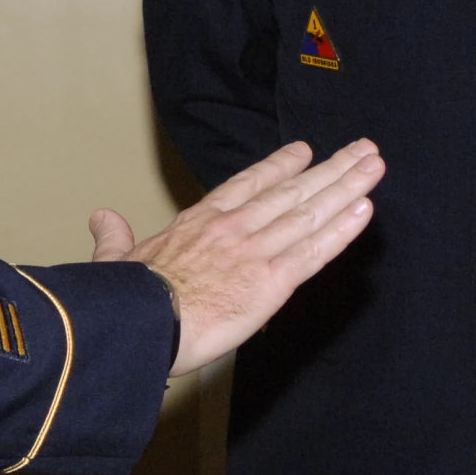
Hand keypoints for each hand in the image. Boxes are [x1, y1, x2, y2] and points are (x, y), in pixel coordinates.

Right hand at [89, 139, 380, 376]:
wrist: (140, 325)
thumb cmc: (127, 299)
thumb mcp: (117, 260)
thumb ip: (114, 237)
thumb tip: (102, 217)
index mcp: (200, 223)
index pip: (248, 185)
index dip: (279, 167)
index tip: (303, 152)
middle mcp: (234, 228)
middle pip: (291, 191)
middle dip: (330, 169)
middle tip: (361, 149)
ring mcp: (256, 251)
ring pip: (309, 213)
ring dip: (346, 188)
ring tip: (374, 165)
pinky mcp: (272, 281)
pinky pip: (315, 252)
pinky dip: (342, 230)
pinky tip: (364, 211)